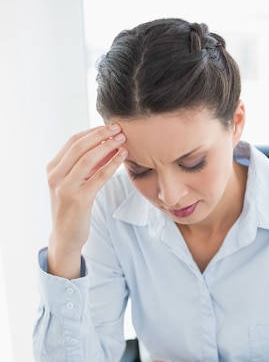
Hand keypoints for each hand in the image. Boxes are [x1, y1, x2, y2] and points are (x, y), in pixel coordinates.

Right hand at [46, 124, 126, 277]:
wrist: (65, 236)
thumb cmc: (72, 208)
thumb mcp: (73, 183)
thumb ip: (84, 167)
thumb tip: (106, 145)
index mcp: (52, 169)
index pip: (72, 142)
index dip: (92, 132)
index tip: (109, 126)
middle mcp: (55, 176)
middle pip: (79, 146)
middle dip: (100, 134)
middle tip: (118, 128)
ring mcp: (65, 188)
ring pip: (87, 159)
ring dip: (107, 146)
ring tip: (123, 139)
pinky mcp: (78, 200)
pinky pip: (98, 177)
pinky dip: (111, 164)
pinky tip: (122, 156)